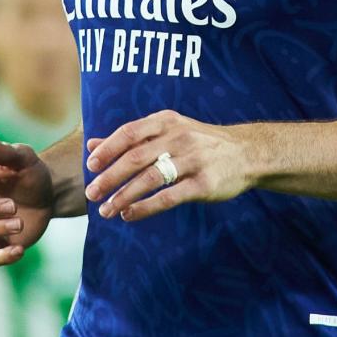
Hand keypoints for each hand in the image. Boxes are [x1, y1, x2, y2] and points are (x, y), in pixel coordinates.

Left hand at [83, 110, 251, 222]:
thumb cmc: (200, 142)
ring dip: (123, 196)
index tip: (90, 165)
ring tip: (106, 210)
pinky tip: (129, 215)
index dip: (108, 149)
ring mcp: (193, 160)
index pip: (130, 132)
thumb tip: (92, 145)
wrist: (247, 153)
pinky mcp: (203, 184)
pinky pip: (168, 197)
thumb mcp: (168, 130)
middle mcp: (178, 138)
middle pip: (136, 157)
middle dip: (110, 176)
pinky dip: (145, 207)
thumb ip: (131, 138)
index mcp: (167, 121)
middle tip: (91, 193)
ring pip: (150, 179)